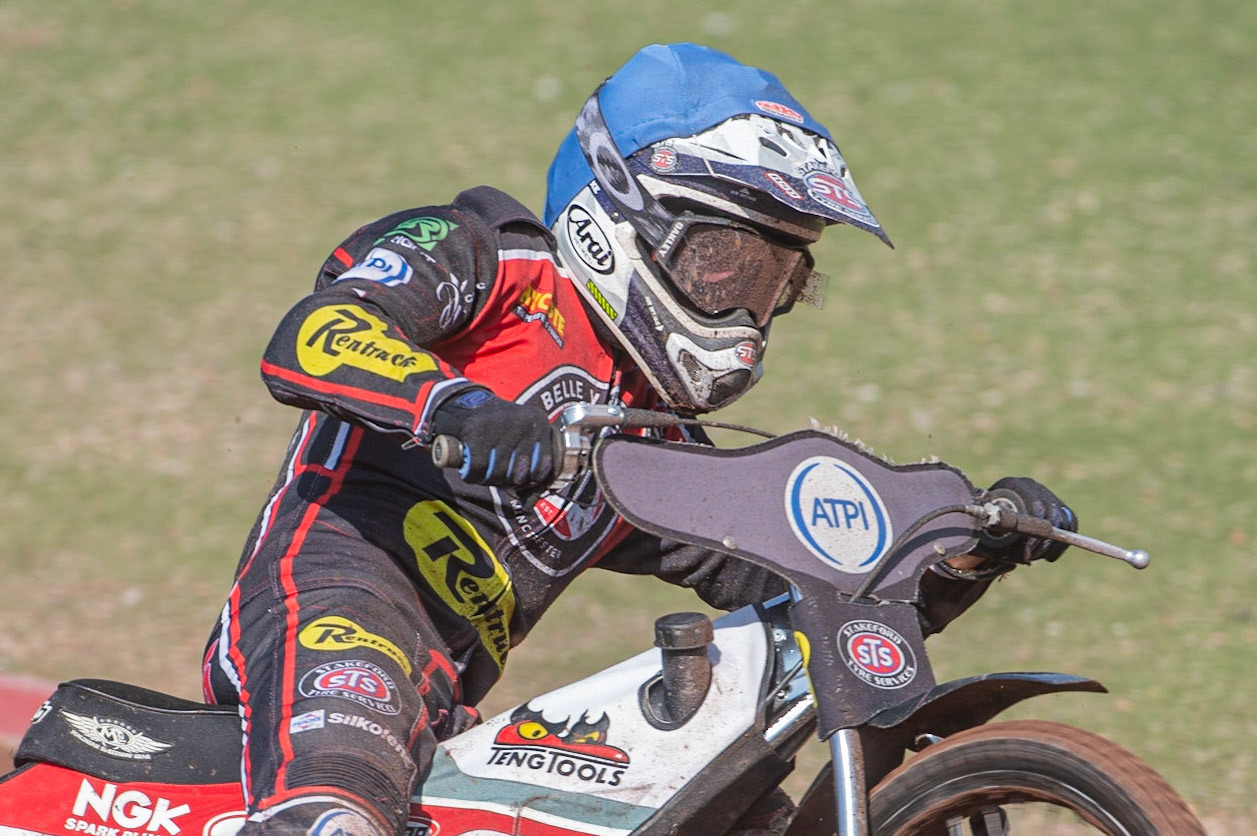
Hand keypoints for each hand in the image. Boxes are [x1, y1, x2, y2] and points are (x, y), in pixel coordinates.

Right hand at [430, 388, 553, 488]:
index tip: (513, 477)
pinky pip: (478, 469)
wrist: (462, 401)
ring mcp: (498, 424)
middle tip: (494, 472)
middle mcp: (522, 420)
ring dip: (487, 479)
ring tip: (483, 470)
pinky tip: (470, 470)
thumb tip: (530, 501)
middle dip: (503, 481)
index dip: (525, 481)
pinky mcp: (474, 430)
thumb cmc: (495, 428)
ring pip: (498, 473)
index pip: (541, 469)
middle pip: (518, 475)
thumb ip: (531, 464)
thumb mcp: (520, 437)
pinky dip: (472, 476)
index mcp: (538, 421)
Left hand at [976, 476, 1077, 562]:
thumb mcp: (989, 535)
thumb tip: (1028, 555)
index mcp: (1011, 486)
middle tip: (1033, 556)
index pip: (1035, 506)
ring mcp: (1045, 493)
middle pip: (1052, 513)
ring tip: (1038, 556)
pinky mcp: (1056, 504)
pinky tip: (1048, 555)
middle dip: (1044, 540)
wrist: (986, 517)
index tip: (1028, 550)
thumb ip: (1004, 543)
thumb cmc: (984, 526)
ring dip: (1054, 543)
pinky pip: (1070, 522)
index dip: (1035, 531)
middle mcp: (1031, 486)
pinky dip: (1063, 542)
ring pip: (1064, 520)